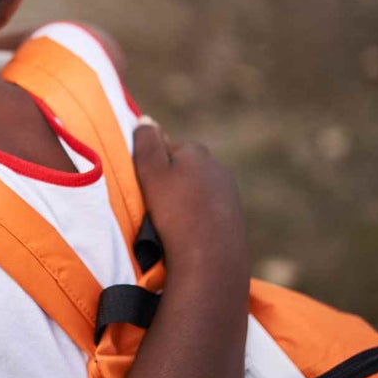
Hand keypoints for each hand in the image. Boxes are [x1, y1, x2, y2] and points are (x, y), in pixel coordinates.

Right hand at [132, 118, 248, 284]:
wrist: (211, 259)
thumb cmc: (175, 212)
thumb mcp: (150, 172)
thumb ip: (146, 142)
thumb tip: (146, 119)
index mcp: (196, 151)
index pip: (165, 148)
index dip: (150, 167)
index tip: (143, 188)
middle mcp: (217, 167)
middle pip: (182, 170)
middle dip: (169, 184)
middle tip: (154, 207)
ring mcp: (228, 193)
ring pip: (195, 192)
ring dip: (183, 203)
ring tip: (170, 225)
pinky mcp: (233, 219)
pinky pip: (207, 212)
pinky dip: (196, 220)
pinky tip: (186, 235)